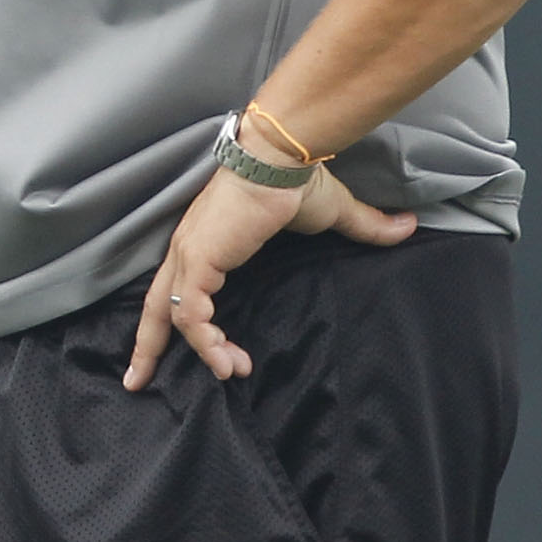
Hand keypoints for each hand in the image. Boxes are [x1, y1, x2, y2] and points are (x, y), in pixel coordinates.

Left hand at [125, 165, 414, 389]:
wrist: (284, 159)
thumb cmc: (298, 181)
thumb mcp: (331, 213)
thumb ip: (364, 226)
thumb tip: (406, 227)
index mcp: (205, 242)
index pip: (176, 288)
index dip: (178, 321)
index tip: (195, 351)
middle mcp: (188, 250)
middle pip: (155, 306)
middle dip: (146, 347)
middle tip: (136, 382)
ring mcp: (190, 254)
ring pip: (175, 316)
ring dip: (202, 351)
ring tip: (232, 373)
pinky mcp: (199, 259)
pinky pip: (191, 313)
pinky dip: (204, 340)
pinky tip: (226, 361)